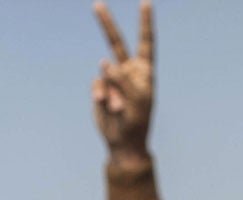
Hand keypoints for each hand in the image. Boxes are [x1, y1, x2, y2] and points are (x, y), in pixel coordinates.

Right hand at [92, 1, 154, 166]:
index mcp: (144, 71)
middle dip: (106, 24)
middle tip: (97, 4)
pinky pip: (97, 85)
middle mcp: (127, 71)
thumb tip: (103, 60)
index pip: (145, 42)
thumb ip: (123, 77)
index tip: (145, 2)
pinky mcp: (100, 89)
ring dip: (112, 92)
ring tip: (119, 109)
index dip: (145, 22)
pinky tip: (108, 107)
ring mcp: (112, 80)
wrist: (123, 143)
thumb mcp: (138, 99)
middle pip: (116, 43)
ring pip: (105, 73)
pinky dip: (101, 96)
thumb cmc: (137, 121)